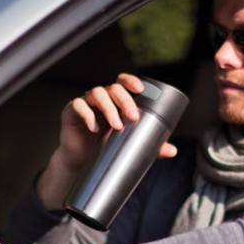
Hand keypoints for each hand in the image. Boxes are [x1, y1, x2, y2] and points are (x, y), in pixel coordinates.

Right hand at [36, 73, 178, 208]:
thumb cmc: (106, 147)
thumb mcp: (130, 144)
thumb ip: (150, 145)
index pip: (122, 82)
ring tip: (116, 126)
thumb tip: (172, 151)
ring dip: (108, 108)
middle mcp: (101, 98)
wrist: (81, 162)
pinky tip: (95, 128)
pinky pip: (78, 106)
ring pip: (96, 93)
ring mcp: (86, 103)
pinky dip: (87, 115)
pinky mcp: (71, 112)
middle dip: (124, 100)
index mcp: (115, 100)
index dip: (130, 81)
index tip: (140, 89)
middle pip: (113, 88)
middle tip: (132, 116)